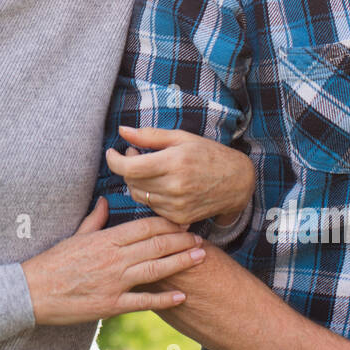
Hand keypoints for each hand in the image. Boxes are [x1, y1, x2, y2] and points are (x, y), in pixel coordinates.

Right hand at [21, 197, 205, 325]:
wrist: (34, 292)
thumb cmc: (53, 262)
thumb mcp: (74, 236)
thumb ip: (95, 220)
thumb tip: (107, 201)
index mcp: (106, 239)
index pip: (145, 227)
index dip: (168, 224)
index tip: (183, 221)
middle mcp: (114, 258)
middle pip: (156, 245)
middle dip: (182, 241)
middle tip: (201, 239)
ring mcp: (115, 282)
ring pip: (156, 270)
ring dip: (181, 263)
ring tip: (200, 259)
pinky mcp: (112, 305)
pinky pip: (144, 301)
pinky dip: (164, 299)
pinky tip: (182, 297)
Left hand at [106, 126, 254, 227]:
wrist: (237, 182)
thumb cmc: (208, 154)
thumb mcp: (181, 138)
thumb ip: (149, 136)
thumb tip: (122, 131)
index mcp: (174, 162)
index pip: (129, 167)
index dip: (114, 160)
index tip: (112, 152)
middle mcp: (174, 186)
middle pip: (131, 181)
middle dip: (126, 166)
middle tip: (136, 154)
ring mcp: (177, 205)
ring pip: (138, 195)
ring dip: (137, 181)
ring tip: (150, 168)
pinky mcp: (179, 218)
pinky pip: (151, 206)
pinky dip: (150, 194)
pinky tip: (161, 183)